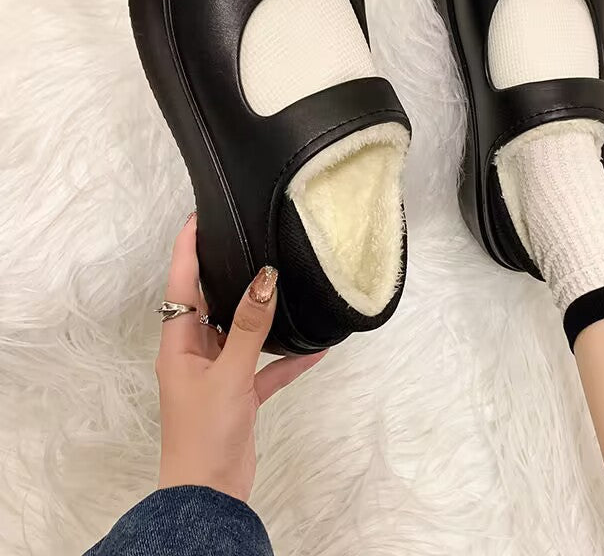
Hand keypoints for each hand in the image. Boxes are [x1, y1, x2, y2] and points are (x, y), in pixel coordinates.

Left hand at [155, 213, 325, 501]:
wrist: (210, 496)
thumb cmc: (206, 432)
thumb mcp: (230, 374)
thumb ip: (250, 326)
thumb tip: (265, 277)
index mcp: (179, 344)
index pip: (181, 285)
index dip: (187, 249)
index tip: (199, 216)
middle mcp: (195, 353)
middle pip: (210, 303)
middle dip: (227, 272)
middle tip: (248, 238)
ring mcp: (218, 374)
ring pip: (241, 332)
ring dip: (262, 314)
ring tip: (283, 281)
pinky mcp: (240, 395)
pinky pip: (265, 367)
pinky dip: (285, 357)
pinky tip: (315, 348)